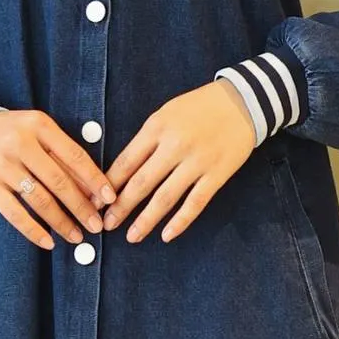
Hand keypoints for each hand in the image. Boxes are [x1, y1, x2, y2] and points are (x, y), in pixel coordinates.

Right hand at [0, 109, 116, 248]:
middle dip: (82, 206)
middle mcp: (21, 143)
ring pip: (39, 200)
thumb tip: (91, 187)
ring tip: (77, 236)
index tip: (110, 199)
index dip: (94, 179)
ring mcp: (3, 166)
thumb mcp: (35, 129)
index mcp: (39, 125)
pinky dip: (33, 230)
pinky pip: (15, 213)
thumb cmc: (9, 132)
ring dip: (61, 222)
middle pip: (59, 180)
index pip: (74, 155)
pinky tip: (48, 242)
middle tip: (97, 225)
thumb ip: (59, 152)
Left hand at [101, 80, 256, 242]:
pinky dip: (180, 221)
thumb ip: (147, 139)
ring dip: (146, 220)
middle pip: (141, 183)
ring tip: (132, 236)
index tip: (96, 201)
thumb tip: (122, 169)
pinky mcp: (217, 174)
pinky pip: (195, 202)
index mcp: (157, 127)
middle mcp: (174, 145)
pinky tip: (167, 235)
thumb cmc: (199, 107)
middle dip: (120, 207)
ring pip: (165, 197)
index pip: (125, 161)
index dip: (108, 185)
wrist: (242, 101)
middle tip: (106, 224)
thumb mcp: (166, 113)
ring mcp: (196, 162)